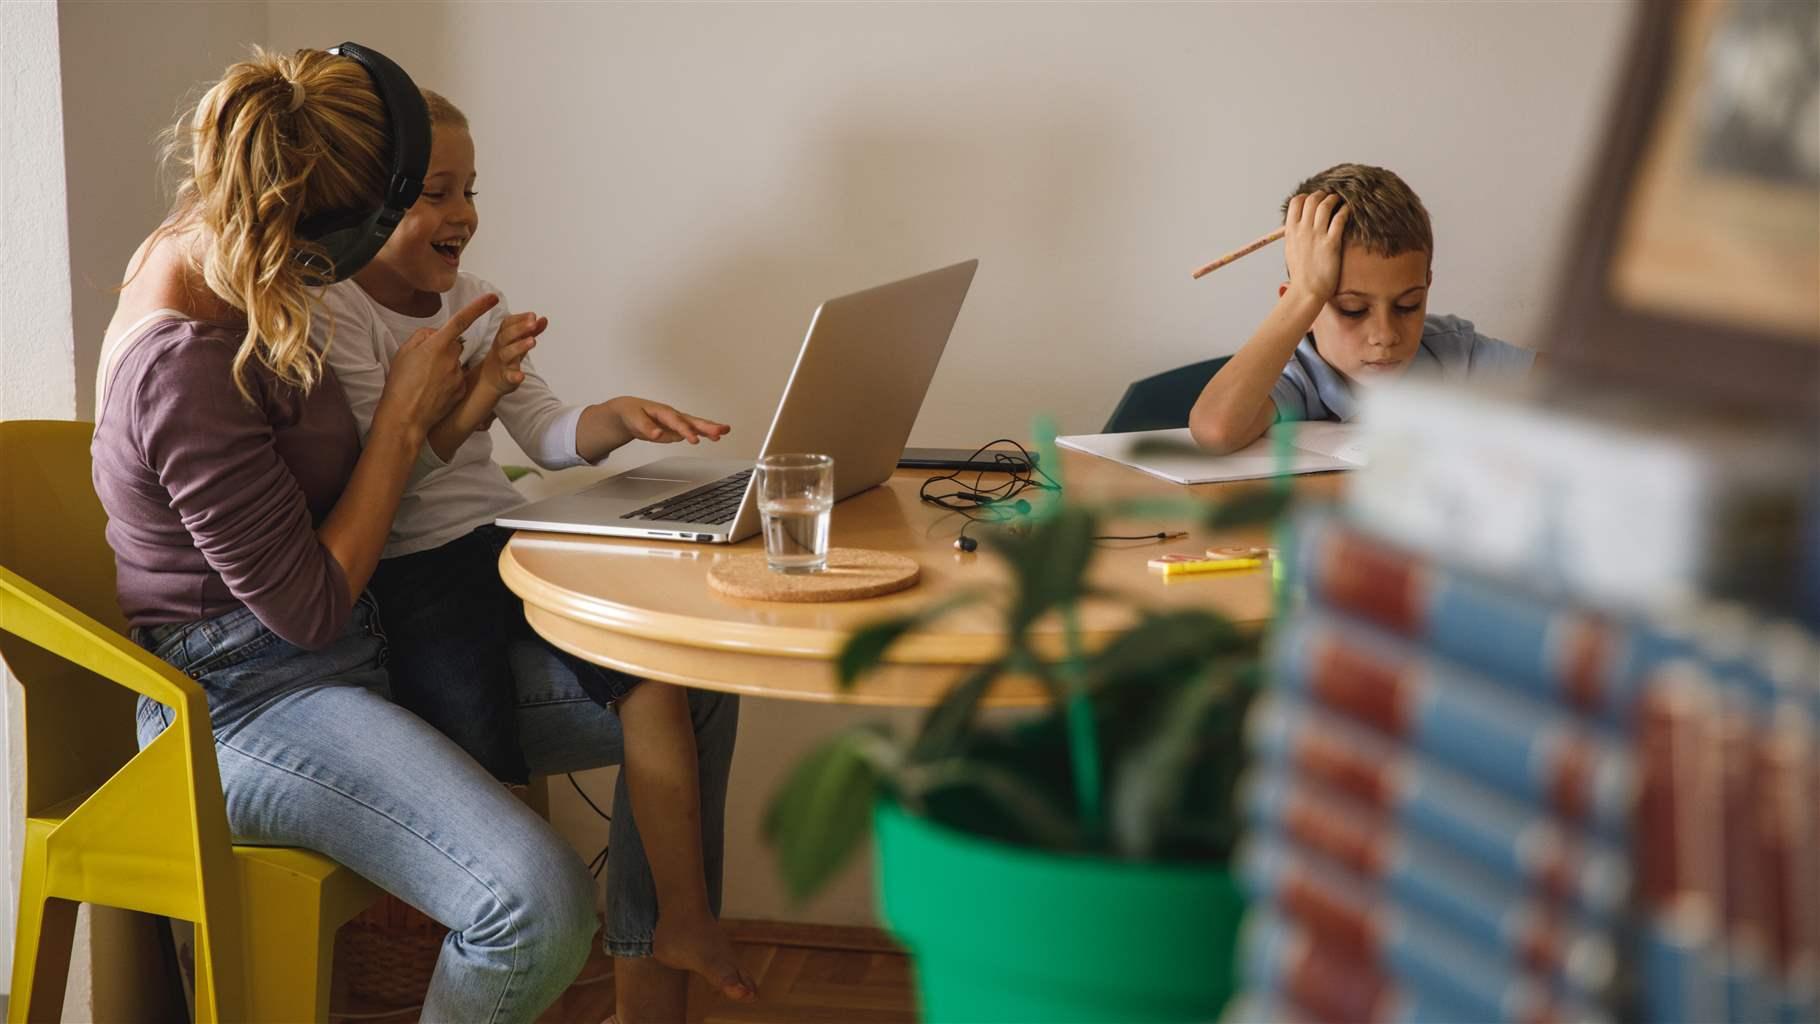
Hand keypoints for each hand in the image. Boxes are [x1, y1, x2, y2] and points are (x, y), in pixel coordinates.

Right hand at [374, 293, 498, 436]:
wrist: (405, 417)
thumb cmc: (400, 384)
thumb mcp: (404, 352)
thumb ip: (423, 336)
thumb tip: (436, 333)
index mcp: (437, 345)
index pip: (462, 320)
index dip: (478, 307)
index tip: (493, 298)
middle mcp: (452, 358)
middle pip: (454, 345)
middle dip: (444, 349)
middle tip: (424, 364)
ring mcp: (459, 375)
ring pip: (455, 363)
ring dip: (444, 367)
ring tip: (424, 382)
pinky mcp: (461, 390)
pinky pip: (457, 379)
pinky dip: (447, 382)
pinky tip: (432, 392)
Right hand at [471, 311, 547, 399]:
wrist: (489, 379)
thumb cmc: (506, 355)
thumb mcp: (517, 342)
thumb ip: (531, 331)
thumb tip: (544, 319)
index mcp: (503, 337)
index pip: (507, 324)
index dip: (519, 319)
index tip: (532, 315)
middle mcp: (501, 347)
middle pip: (506, 336)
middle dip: (519, 328)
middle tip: (533, 323)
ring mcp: (502, 363)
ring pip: (507, 353)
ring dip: (519, 346)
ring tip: (533, 341)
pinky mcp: (505, 378)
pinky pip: (509, 377)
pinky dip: (515, 376)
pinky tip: (522, 376)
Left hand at [604, 396, 730, 444]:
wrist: (629, 412)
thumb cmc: (632, 413)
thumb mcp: (634, 420)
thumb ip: (646, 428)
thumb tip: (657, 434)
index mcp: (663, 412)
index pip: (677, 422)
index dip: (686, 430)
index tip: (695, 440)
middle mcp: (673, 416)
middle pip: (692, 421)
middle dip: (706, 426)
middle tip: (721, 430)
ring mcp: (677, 423)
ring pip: (696, 425)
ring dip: (710, 428)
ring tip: (725, 431)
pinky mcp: (677, 429)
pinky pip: (694, 431)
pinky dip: (705, 433)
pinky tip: (715, 437)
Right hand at [1282, 191, 1348, 305]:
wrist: (1307, 291)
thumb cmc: (1301, 274)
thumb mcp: (1291, 250)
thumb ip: (1295, 235)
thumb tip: (1299, 225)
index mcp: (1291, 231)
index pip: (1296, 202)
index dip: (1306, 197)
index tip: (1314, 200)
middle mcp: (1302, 230)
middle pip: (1312, 199)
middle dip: (1322, 195)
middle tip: (1330, 198)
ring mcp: (1316, 235)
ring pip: (1325, 205)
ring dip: (1334, 199)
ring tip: (1340, 202)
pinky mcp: (1331, 243)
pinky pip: (1339, 218)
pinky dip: (1345, 210)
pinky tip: (1348, 211)